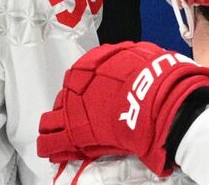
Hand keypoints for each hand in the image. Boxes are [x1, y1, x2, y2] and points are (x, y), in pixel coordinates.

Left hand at [38, 42, 208, 175]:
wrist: (159, 98)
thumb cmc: (159, 78)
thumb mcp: (148, 58)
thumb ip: (138, 61)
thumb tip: (144, 60)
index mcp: (97, 60)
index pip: (83, 74)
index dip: (86, 89)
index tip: (88, 96)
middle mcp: (81, 81)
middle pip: (67, 96)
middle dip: (70, 106)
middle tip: (75, 116)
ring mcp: (75, 107)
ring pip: (53, 117)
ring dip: (55, 125)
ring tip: (52, 134)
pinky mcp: (74, 131)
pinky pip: (53, 140)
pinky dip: (51, 146)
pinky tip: (49, 151)